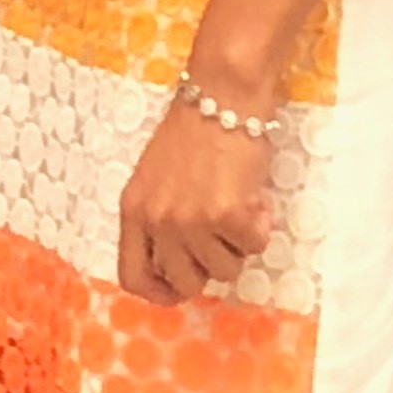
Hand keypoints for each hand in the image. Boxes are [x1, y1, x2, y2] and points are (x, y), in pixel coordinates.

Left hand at [118, 103, 277, 306]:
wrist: (222, 99)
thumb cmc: (193, 136)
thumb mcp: (156, 181)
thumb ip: (161, 220)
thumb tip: (183, 264)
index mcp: (132, 210)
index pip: (132, 276)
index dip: (159, 293)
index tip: (181, 290)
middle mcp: (156, 219)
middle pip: (184, 282)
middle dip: (210, 267)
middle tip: (221, 235)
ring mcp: (189, 219)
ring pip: (225, 270)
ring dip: (239, 244)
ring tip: (237, 205)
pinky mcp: (224, 214)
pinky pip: (253, 247)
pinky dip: (260, 228)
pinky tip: (254, 199)